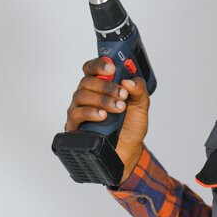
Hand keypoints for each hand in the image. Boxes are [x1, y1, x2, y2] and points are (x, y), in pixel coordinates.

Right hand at [64, 57, 150, 178]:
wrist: (128, 151)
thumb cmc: (130, 126)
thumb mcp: (141, 105)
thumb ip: (139, 89)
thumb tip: (129, 81)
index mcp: (100, 85)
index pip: (92, 68)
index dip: (99, 65)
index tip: (111, 69)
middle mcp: (87, 95)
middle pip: (87, 81)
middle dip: (106, 86)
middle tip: (123, 95)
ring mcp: (79, 109)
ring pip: (81, 95)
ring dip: (101, 100)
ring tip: (118, 108)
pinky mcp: (74, 125)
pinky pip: (76, 113)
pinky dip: (90, 112)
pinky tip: (103, 116)